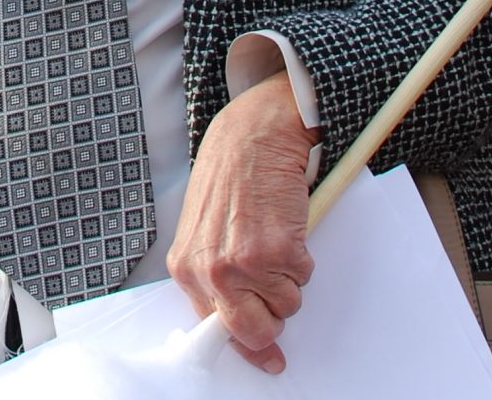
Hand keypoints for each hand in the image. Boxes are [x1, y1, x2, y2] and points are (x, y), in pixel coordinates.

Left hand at [167, 76, 320, 374]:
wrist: (253, 134)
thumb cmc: (230, 175)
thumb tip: (239, 315)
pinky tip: (286, 225)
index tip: (266, 357)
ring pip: (287, 303)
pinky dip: (304, 256)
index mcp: (187, 267)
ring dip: (289, 276)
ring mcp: (246, 264)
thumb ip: (213, 271)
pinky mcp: (279, 252)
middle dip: (273, 318)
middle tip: (277, 283)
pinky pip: (304, 276)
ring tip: (274, 235)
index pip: (216, 326)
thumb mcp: (205, 228)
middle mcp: (212, 271)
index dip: (247, 343)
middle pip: (253, 331)